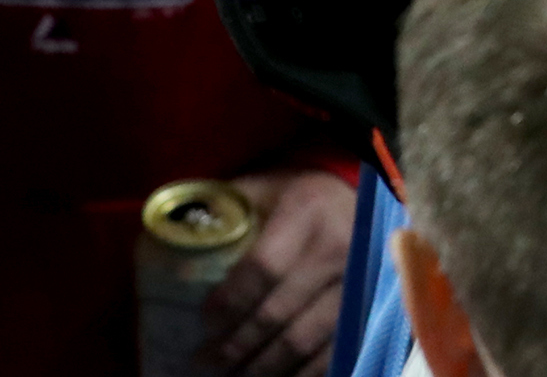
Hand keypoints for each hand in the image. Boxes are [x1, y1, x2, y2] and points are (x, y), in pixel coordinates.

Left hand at [200, 169, 355, 376]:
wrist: (357, 197)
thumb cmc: (298, 196)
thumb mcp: (261, 188)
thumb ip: (221, 215)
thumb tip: (177, 263)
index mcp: (307, 214)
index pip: (261, 268)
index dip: (230, 302)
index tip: (204, 322)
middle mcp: (338, 249)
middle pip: (279, 313)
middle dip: (237, 345)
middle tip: (207, 360)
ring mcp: (359, 283)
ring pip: (304, 341)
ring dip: (264, 367)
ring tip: (233, 375)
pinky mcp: (369, 307)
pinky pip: (333, 353)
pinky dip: (301, 373)